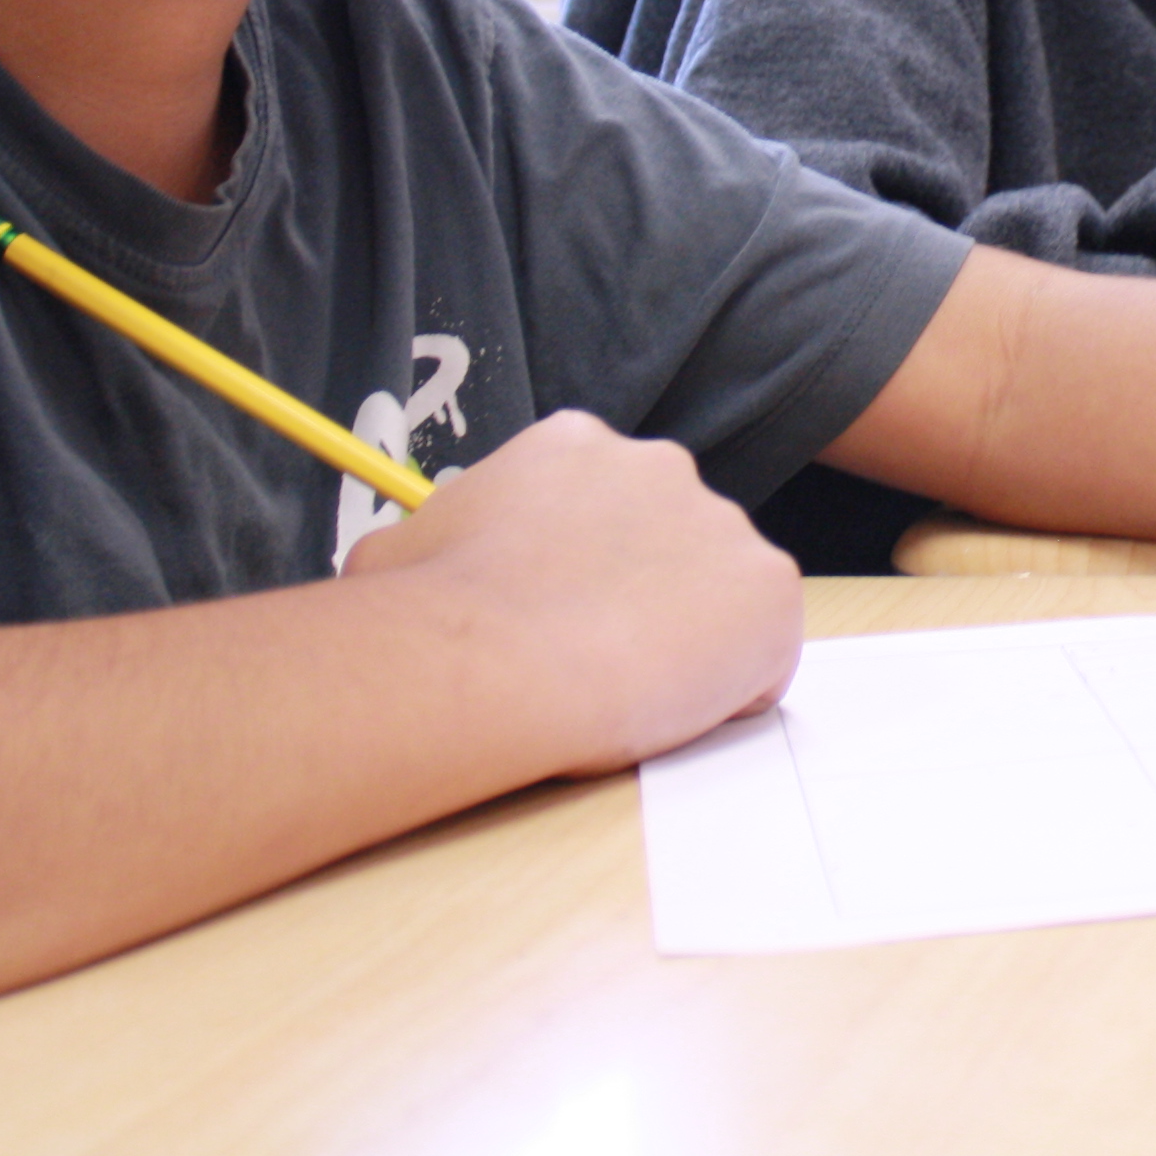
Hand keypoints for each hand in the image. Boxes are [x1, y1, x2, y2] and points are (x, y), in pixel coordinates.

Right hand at [349, 410, 801, 772]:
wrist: (496, 658)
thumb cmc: (435, 611)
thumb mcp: (393, 553)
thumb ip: (420, 546)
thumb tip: (385, 567)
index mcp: (576, 447)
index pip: (604, 506)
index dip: (583, 570)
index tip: (558, 614)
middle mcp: (662, 467)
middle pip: (669, 545)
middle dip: (639, 598)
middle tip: (589, 657)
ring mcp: (725, 528)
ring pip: (716, 604)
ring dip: (683, 645)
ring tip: (619, 689)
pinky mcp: (770, 594)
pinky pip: (759, 660)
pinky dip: (724, 693)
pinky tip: (662, 708)